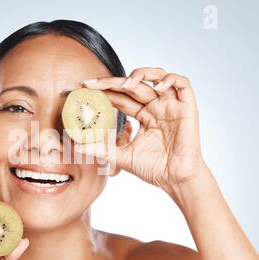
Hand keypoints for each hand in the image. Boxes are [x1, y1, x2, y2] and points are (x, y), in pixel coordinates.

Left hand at [77, 67, 205, 190]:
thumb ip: (102, 149)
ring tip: (125, 83)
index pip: (122, 97)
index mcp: (143, 116)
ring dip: (141, 74)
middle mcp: (156, 107)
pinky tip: (157, 87)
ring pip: (158, 76)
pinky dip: (170, 80)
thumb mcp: (122, 156)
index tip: (86, 89)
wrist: (175, 180)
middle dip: (113, 82)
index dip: (105, 91)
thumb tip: (78, 147)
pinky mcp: (187, 108)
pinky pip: (182, 84)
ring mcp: (171, 106)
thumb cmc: (154, 168)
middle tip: (93, 83)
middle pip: (134, 85)